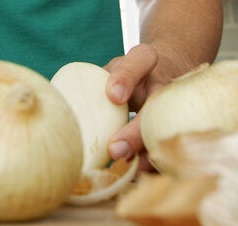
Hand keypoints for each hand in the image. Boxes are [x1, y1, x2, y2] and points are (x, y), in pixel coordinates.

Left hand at [102, 44, 169, 169]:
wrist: (167, 72)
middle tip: (115, 150)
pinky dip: (151, 165)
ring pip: (165, 133)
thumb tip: (60, 104)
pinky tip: (135, 177)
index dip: (126, 78)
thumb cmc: (129, 73)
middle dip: (135, 132)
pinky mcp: (176, 128)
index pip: (139, 61)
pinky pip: (167, 148)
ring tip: (126, 171)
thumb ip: (94, 82)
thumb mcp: (116, 68)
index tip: (113, 95)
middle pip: (156, 106)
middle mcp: (164, 82)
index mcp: (146, 61)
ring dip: (145, 156)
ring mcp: (175, 107)